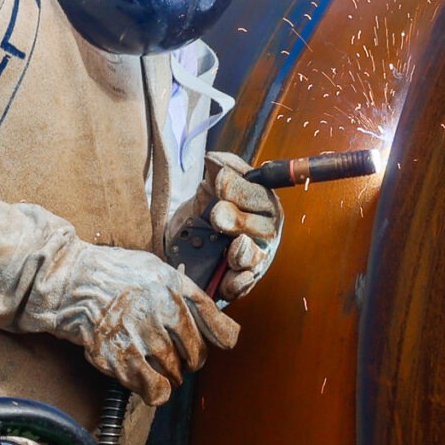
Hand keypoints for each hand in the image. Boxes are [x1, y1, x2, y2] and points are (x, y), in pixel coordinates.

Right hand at [0, 177, 238, 405]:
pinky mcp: (124, 359)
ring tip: (154, 365)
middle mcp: (168, 315)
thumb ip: (186, 294)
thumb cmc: (113, 274)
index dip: (221, 343)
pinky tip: (146, 382)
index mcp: (180, 292)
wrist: (71, 283)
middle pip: (198, 358)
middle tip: (172, 355)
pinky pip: (155, 390)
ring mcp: (146, 339)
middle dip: (188, 362)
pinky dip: (154, 391)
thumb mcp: (158, 270)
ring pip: (177, 376)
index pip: (223, 332)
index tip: (214, 344)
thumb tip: (211, 319)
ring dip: (170, 377)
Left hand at [199, 151, 282, 301]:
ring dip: (243, 253)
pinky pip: (243, 285)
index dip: (240, 189)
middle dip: (239, 220)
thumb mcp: (209, 189)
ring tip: (233, 247)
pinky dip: (238, 282)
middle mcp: (263, 232)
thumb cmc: (204, 213)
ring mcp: (254, 259)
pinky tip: (230, 277)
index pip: (259, 196)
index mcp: (260, 205)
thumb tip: (214, 159)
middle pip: (262, 229)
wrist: (182, 245)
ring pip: (255, 258)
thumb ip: (218, 171)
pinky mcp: (239, 283)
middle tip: (217, 214)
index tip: (218, 181)